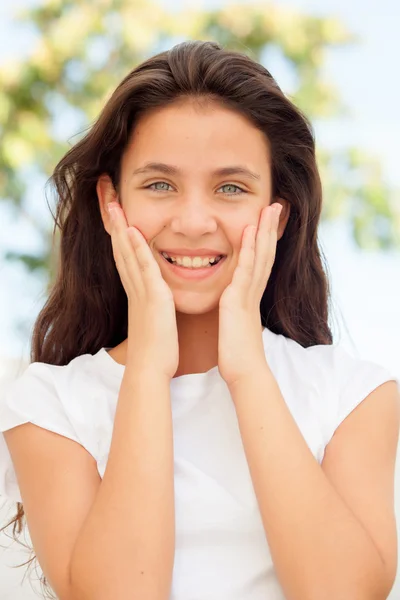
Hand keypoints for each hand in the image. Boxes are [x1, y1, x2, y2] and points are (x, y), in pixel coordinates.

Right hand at [108, 201, 178, 379]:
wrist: (151, 369)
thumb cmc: (156, 348)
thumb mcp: (155, 318)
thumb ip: (154, 303)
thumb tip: (157, 297)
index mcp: (137, 289)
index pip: (125, 253)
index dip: (119, 230)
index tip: (114, 208)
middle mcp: (134, 286)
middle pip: (119, 246)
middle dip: (112, 219)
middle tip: (104, 194)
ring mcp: (141, 290)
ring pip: (126, 252)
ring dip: (118, 225)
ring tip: (110, 201)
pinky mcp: (152, 298)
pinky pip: (143, 267)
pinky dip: (136, 247)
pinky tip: (131, 229)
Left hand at [218, 203, 281, 387]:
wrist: (243, 371)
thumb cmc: (238, 353)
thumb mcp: (236, 325)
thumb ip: (236, 312)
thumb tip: (233, 307)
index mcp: (250, 296)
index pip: (260, 263)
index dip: (265, 241)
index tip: (267, 222)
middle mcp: (253, 292)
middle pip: (265, 254)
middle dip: (270, 229)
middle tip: (276, 206)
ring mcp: (248, 294)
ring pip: (260, 256)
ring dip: (264, 231)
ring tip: (269, 209)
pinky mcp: (239, 300)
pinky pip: (245, 269)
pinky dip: (249, 249)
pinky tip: (249, 232)